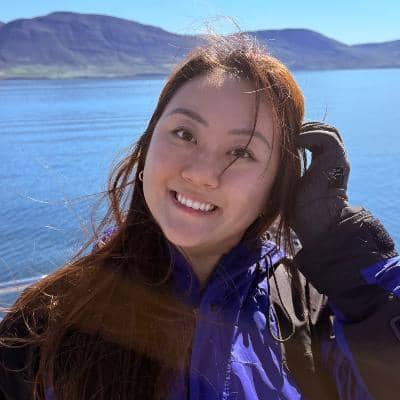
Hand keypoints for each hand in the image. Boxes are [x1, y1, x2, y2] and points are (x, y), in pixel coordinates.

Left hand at [292, 122, 349, 248]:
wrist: (316, 221)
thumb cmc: (298, 209)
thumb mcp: (289, 184)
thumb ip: (285, 171)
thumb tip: (264, 163)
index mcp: (322, 165)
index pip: (314, 139)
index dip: (299, 134)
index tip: (280, 136)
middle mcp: (332, 159)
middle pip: (321, 131)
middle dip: (304, 128)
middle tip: (284, 132)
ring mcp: (337, 158)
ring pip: (326, 130)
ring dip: (307, 129)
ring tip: (289, 136)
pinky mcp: (337, 158)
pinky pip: (325, 136)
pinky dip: (309, 135)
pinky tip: (293, 142)